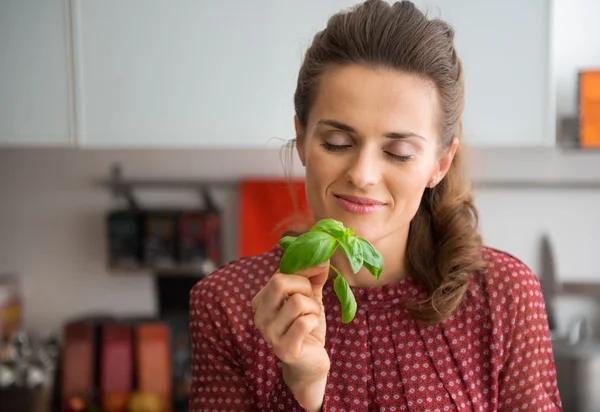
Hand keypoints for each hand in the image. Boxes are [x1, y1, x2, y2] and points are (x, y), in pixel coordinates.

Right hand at [252, 261, 329, 409]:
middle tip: (310, 301)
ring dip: (313, 308)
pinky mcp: (284, 349)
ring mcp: (269, 334)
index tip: (316, 276)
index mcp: (261, 301)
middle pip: (280, 282)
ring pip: (297, 302)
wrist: (311, 362)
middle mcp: (259, 316)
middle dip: (304, 287)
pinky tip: (311, 330)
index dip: (303, 271)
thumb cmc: (307, 326)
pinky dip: (314, 322)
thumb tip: (323, 255)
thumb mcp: (309, 296)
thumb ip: (313, 275)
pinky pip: (304, 322)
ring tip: (311, 318)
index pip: (279, 273)